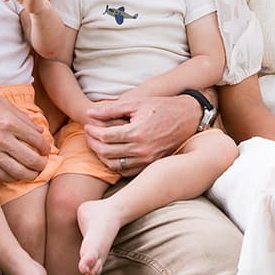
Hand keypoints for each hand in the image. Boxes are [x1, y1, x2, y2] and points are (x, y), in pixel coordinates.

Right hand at [0, 88, 51, 181]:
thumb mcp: (3, 104)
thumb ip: (23, 118)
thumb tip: (40, 131)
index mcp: (10, 123)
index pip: (37, 141)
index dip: (45, 148)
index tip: (46, 149)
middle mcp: (2, 139)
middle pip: (31, 160)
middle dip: (42, 164)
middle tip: (44, 163)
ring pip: (18, 172)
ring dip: (31, 174)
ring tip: (35, 172)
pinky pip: (2, 176)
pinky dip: (13, 178)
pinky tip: (17, 174)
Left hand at [83, 95, 198, 176]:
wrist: (187, 118)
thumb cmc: (161, 107)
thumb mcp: (136, 103)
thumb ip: (111, 109)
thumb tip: (90, 113)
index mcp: (137, 132)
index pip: (105, 137)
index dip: (92, 132)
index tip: (87, 126)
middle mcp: (142, 149)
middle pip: (107, 152)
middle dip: (92, 143)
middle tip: (88, 135)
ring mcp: (147, 160)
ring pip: (114, 165)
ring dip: (101, 156)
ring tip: (97, 144)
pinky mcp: (151, 165)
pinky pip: (126, 171)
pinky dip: (114, 164)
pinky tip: (111, 154)